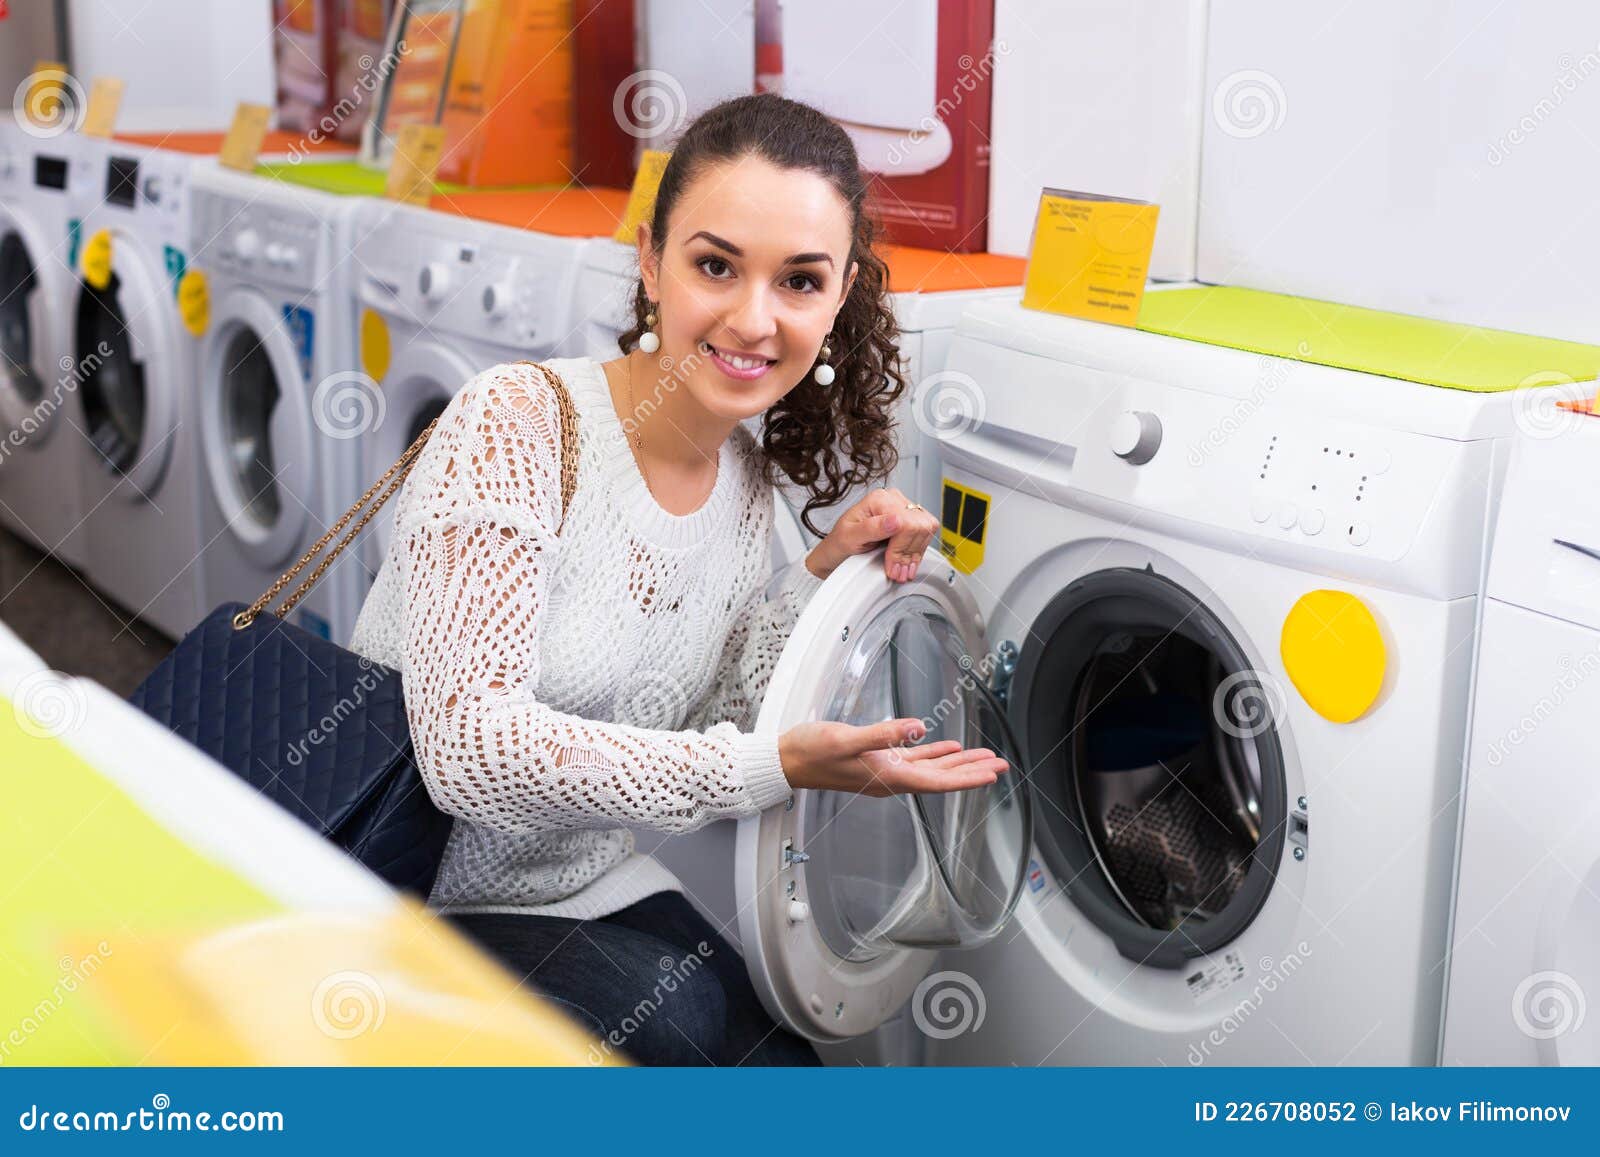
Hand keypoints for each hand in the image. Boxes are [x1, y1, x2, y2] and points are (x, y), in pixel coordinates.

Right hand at [778, 717, 1008, 797]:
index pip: (938, 781)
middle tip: (1002, 765)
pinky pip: (914, 760)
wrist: (787, 760)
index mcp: (888, 777)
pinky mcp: (878, 760)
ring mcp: (885, 770)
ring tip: (984, 757)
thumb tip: (917, 729)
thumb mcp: (845, 739)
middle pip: (942, 777)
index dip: (967, 777)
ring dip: (959, 762)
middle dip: (972, 770)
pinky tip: (947, 746)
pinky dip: (934, 753)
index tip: (992, 774)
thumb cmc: (812, 752)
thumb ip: (882, 735)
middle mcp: (892, 779)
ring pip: (932, 768)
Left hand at [804, 487, 941, 582]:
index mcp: (879, 499)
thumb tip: (895, 521)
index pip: (906, 521)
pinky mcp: (910, 521)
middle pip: (920, 526)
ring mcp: (904, 509)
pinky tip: (907, 564)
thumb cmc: (840, 542)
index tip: (891, 565)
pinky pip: (925, 535)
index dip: (900, 547)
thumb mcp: (849, 537)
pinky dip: (917, 553)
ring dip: (914, 555)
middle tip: (896, 571)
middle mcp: (894, 499)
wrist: (838, 551)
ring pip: (926, 530)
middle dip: (908, 553)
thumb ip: (871, 528)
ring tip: (901, 571)